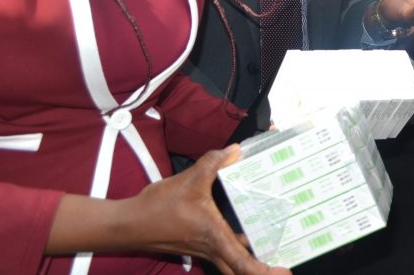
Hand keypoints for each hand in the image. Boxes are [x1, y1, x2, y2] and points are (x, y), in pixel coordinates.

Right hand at [128, 146, 289, 273]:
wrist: (129, 224)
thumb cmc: (158, 208)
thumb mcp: (190, 180)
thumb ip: (214, 162)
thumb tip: (235, 150)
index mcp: (215, 237)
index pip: (244, 264)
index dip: (265, 272)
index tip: (284, 272)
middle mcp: (212, 248)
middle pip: (240, 271)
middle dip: (261, 272)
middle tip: (281, 268)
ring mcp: (203, 249)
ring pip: (231, 264)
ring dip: (249, 261)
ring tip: (270, 249)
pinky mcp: (196, 245)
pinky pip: (222, 254)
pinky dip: (236, 250)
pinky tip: (244, 234)